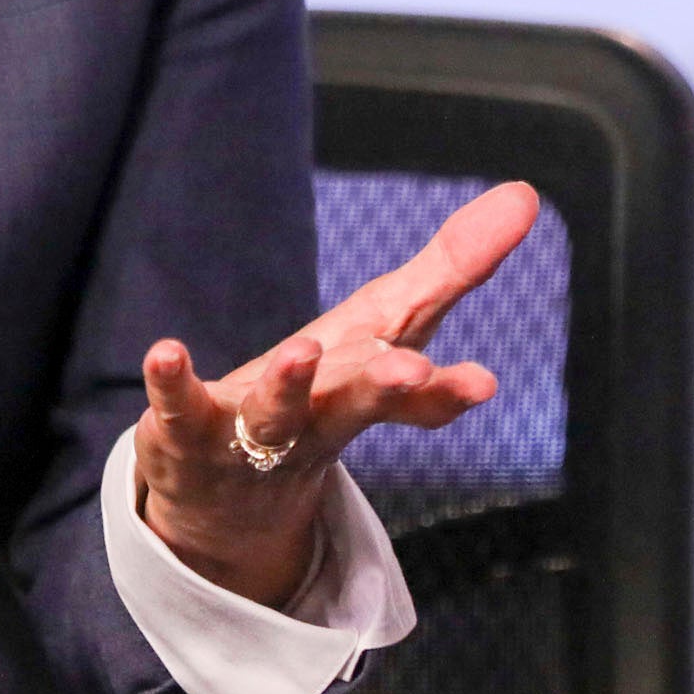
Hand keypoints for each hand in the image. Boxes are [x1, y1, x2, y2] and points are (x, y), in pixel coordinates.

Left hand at [136, 180, 541, 605]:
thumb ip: (452, 267)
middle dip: (385, 387)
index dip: (447, 389)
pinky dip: (172, 385)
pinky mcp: (187, 433)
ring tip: (303, 354)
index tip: (482, 382)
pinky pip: (179, 410)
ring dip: (290, 387)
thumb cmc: (324, 396)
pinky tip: (165, 352)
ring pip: (274, 414)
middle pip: (354, 403)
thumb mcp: (387, 325)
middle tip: (414, 371)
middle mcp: (316, 420)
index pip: (417, 395)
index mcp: (365, 393)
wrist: (229, 499)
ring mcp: (250, 433)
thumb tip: (527, 194)